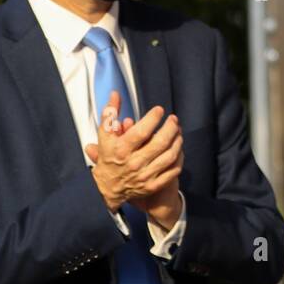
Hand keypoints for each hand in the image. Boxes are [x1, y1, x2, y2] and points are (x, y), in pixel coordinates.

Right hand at [112, 115, 182, 231]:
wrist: (107, 189)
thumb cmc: (108, 158)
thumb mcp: (105, 136)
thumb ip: (110, 114)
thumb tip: (115, 94)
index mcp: (121, 150)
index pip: (141, 132)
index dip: (153, 118)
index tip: (159, 110)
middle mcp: (134, 164)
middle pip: (160, 143)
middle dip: (170, 127)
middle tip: (173, 119)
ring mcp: (145, 176)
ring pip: (169, 156)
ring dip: (177, 140)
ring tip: (177, 131)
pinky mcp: (153, 185)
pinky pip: (173, 170)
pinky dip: (179, 157)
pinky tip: (178, 148)